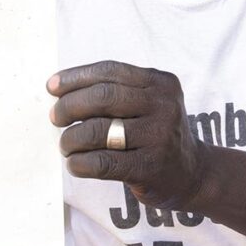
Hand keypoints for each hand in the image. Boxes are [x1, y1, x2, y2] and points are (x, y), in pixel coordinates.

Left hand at [47, 60, 206, 208]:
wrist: (193, 174)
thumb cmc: (155, 134)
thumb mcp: (148, 102)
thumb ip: (114, 91)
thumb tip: (58, 88)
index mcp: (161, 82)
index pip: (110, 71)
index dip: (76, 77)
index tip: (51, 87)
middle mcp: (164, 106)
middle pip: (103, 96)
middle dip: (69, 106)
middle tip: (55, 117)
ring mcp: (159, 137)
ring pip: (98, 131)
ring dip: (71, 138)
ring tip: (66, 144)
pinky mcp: (150, 168)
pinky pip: (102, 162)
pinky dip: (80, 163)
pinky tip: (74, 164)